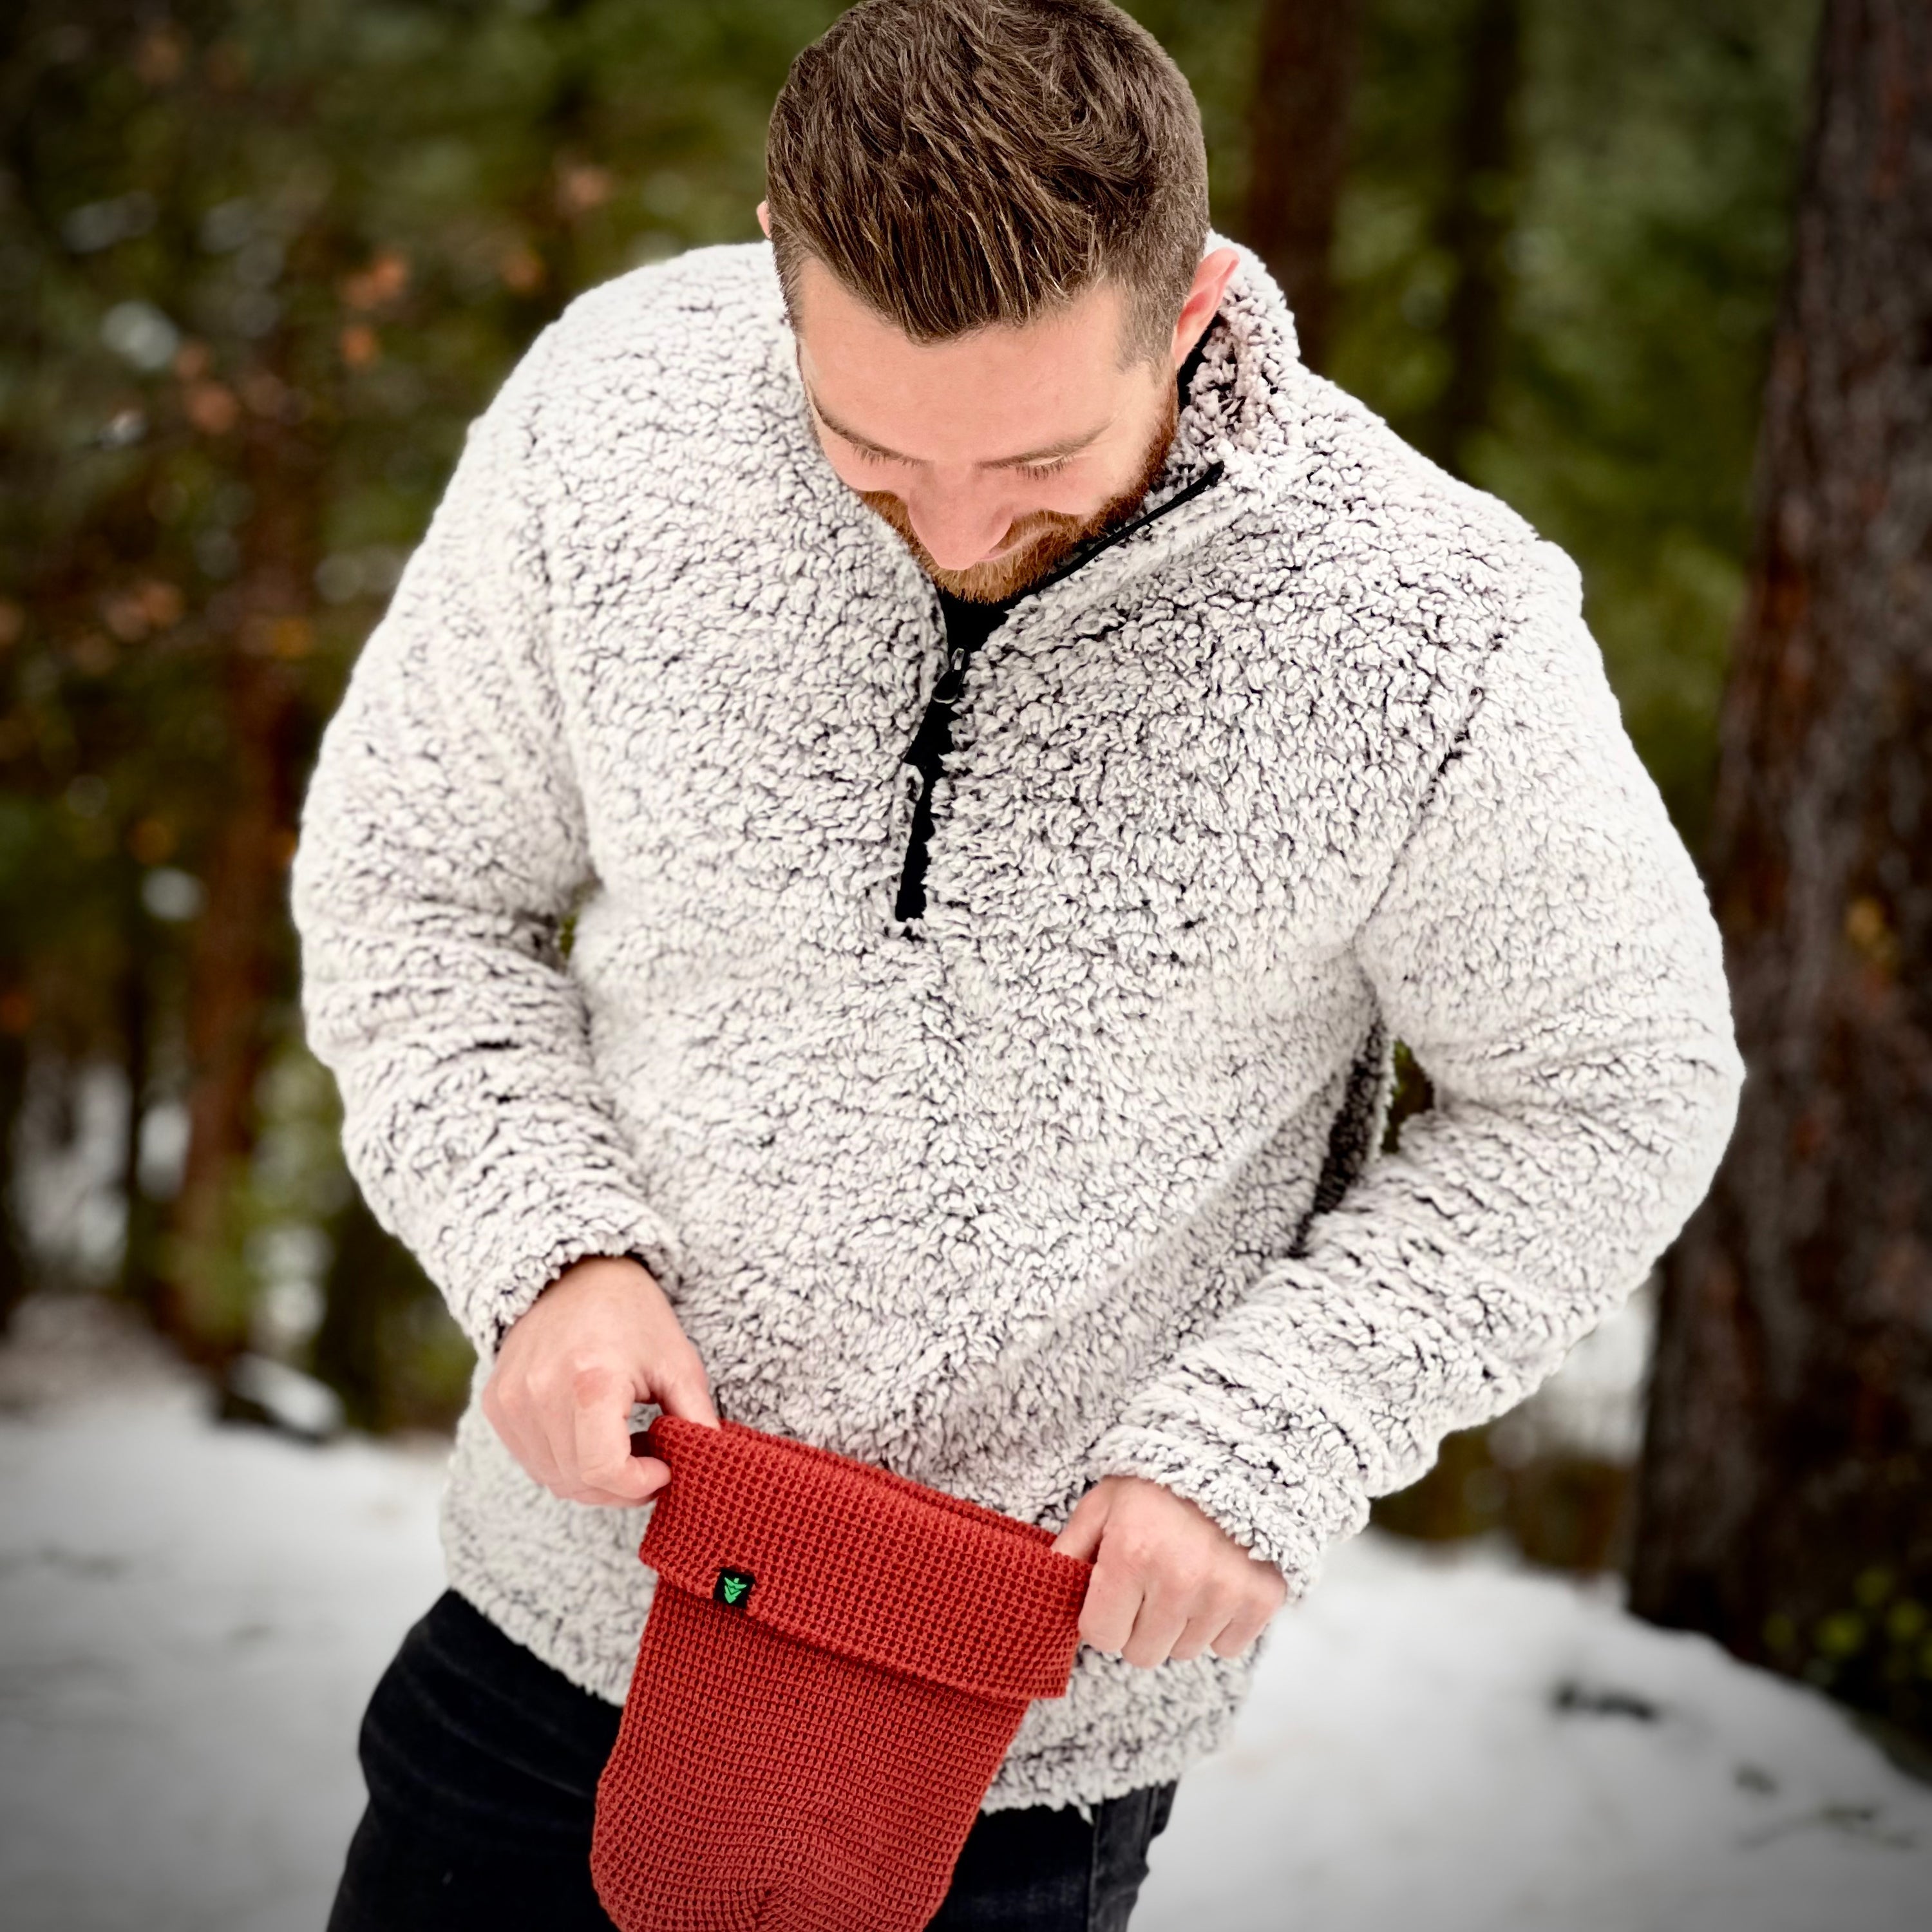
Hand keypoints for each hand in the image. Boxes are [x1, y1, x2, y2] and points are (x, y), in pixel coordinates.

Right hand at [482, 1254, 718, 1507]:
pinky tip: (591, 1437)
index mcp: (590, 1381)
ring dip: (593, 1479)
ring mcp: (512, 1401)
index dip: (640, 1485)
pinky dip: (566, 1463)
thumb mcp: (677, 1361)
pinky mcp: (497, 1404)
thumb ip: (696, 1417)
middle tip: (650, 1462)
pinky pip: (533, 1461)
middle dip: (622, 1487)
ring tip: (623, 1446)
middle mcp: (541, 1394)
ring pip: (554, 1479)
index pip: (604, 1471)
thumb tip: (710, 1465)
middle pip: (579, 1481)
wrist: (574, 1273)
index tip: (664, 1468)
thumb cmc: (632, 1313)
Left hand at [1050, 1475, 1286, 1667]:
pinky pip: (1227, 1648)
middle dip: (1138, 1626)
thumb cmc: (1156, 1481)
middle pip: (1142, 1654)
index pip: (1101, 1637)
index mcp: (1131, 1554)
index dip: (1101, 1617)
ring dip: (1178, 1626)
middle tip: (1149, 1584)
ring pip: (1184, 1652)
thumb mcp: (1102, 1504)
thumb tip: (1046, 1597)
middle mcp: (1179, 1578)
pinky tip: (1214, 1585)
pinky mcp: (1261, 1599)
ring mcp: (1225, 1592)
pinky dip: (1218, 1625)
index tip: (1113, 1591)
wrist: (1230, 1453)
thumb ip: (1071, 1552)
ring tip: (1184, 1576)